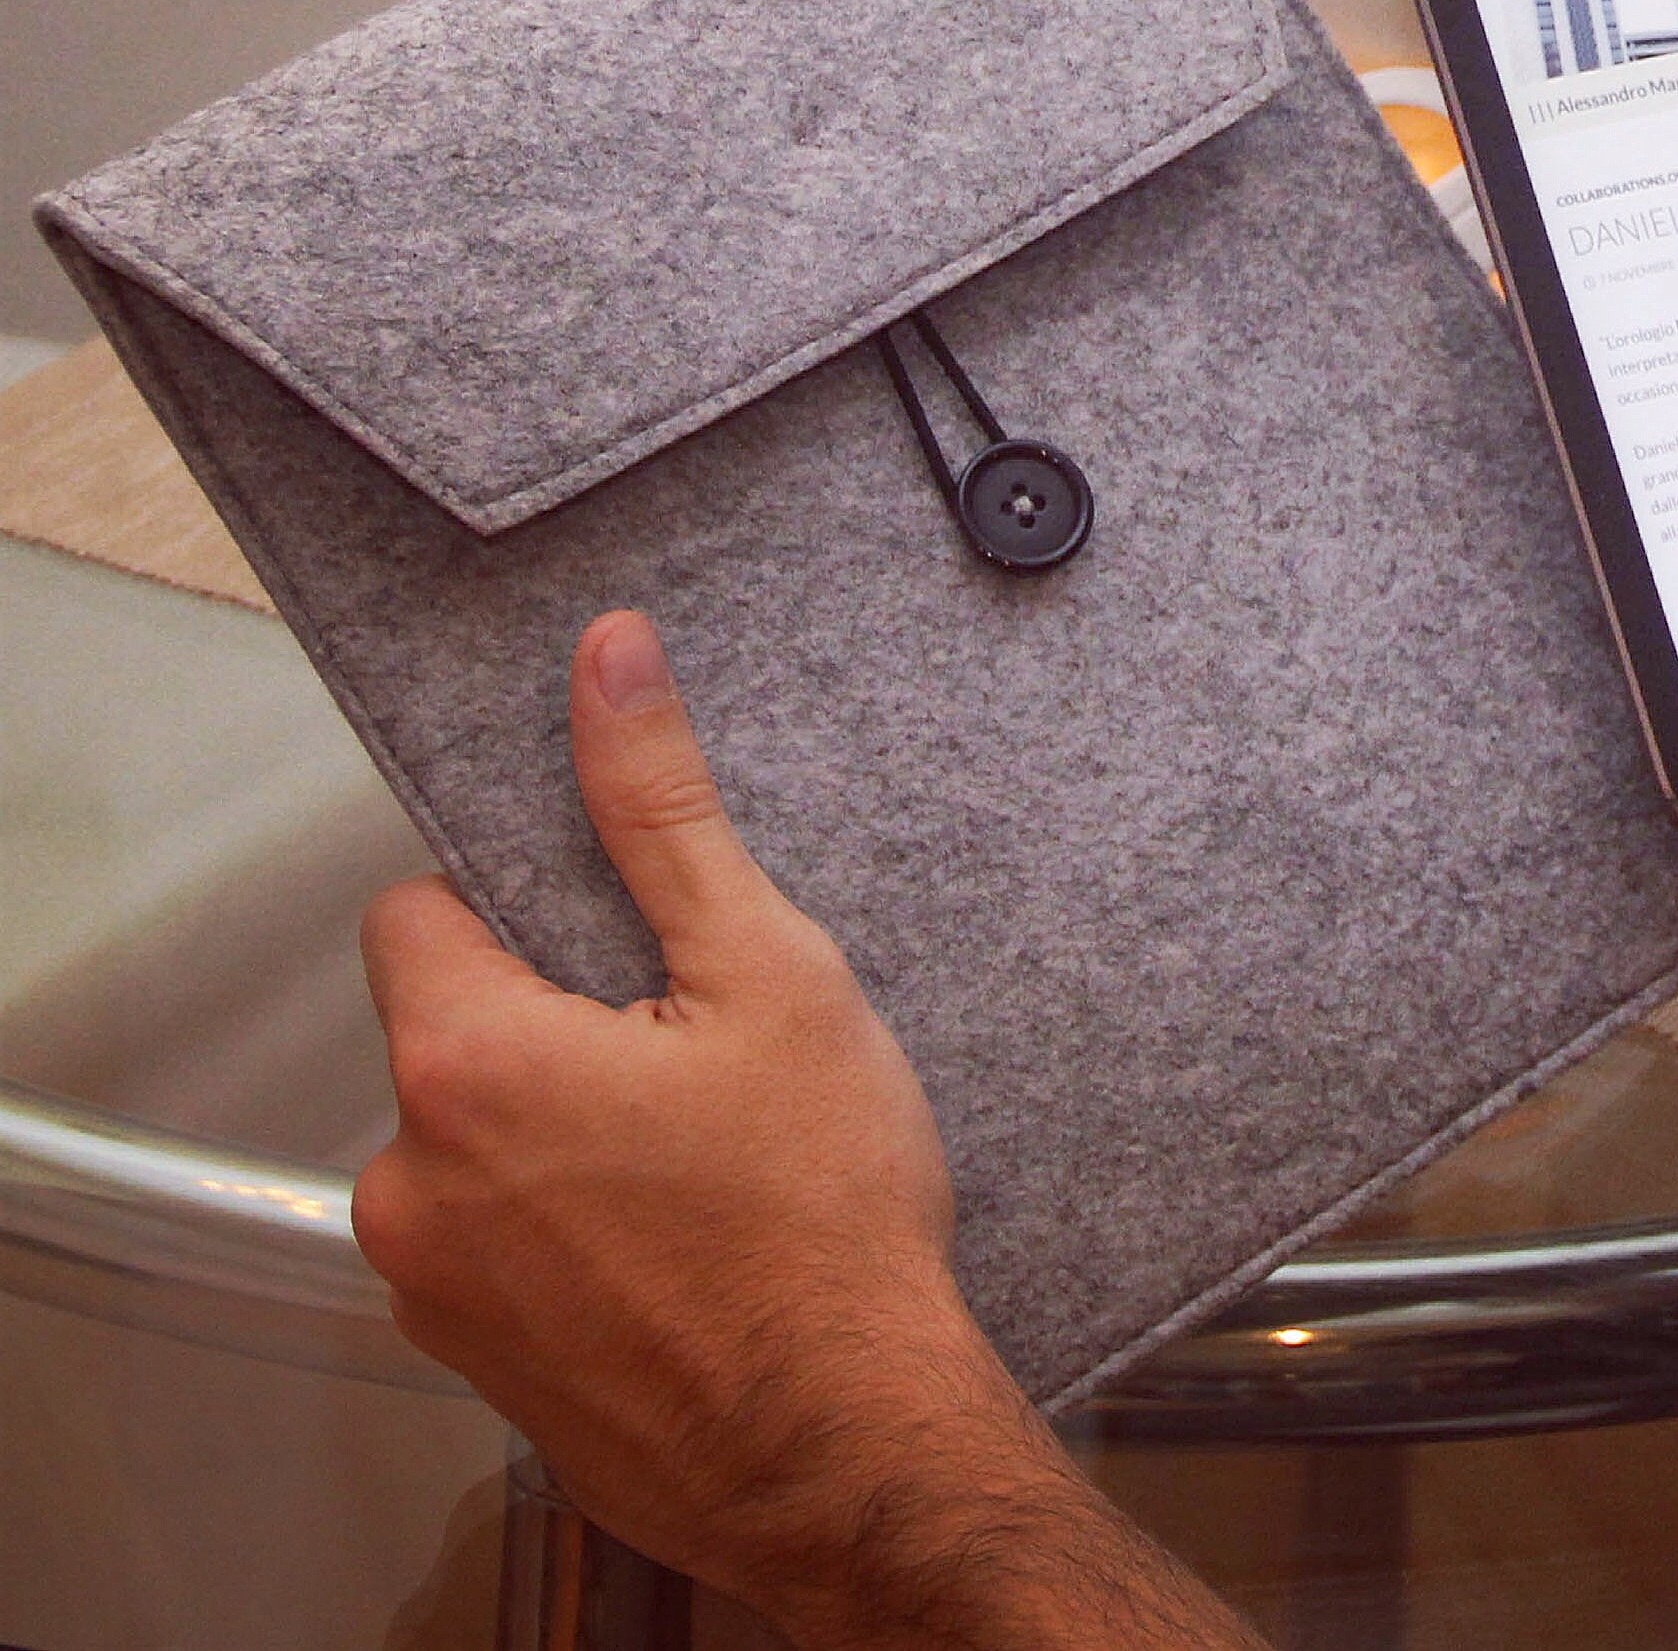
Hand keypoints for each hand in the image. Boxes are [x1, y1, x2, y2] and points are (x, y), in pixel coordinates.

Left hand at [354, 611, 1253, 1649]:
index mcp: (462, 1064)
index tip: (623, 939)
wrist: (847, 1443)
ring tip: (705, 1155)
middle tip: (698, 1051)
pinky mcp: (474, 1365)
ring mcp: (432, 1290)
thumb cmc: (818, 1215)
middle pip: (454, 1029)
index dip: (522, 902)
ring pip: (479, 1138)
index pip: (417, 909)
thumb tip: (606, 660)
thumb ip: (662, 808)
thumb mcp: (767, 969)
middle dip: (560, 1019)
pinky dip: (572, 1222)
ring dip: (563, 1125)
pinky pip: (500, 1239)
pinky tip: (686, 1236)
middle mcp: (405, 1183)